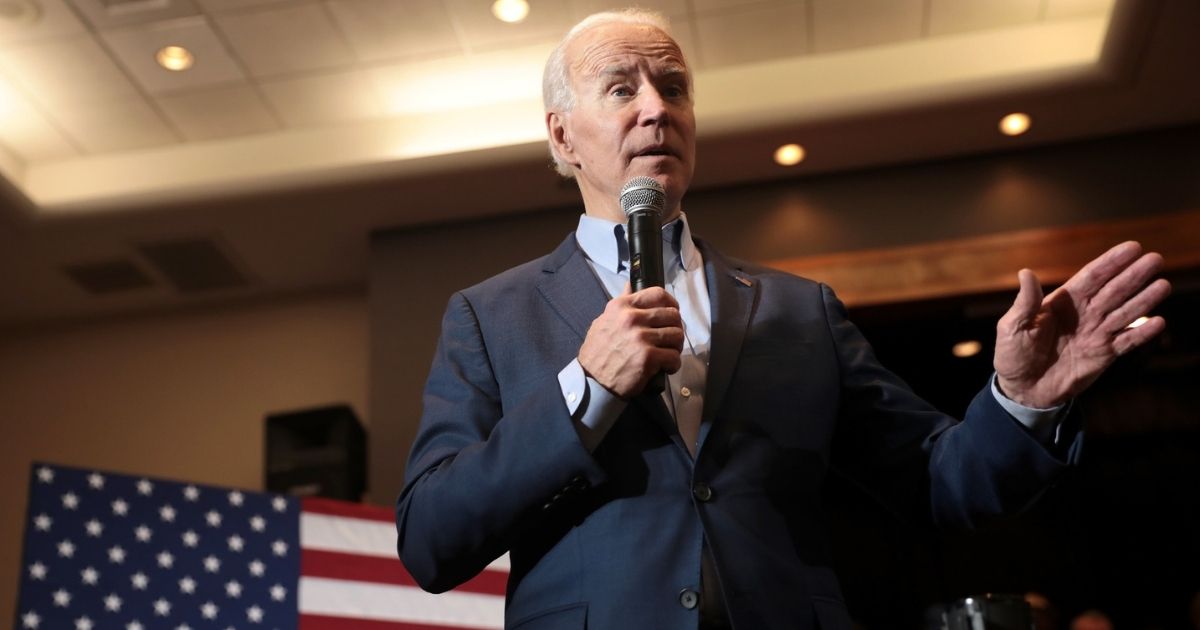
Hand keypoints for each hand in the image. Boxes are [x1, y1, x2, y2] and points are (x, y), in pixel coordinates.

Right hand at [579, 284, 683, 397]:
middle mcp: (632, 318)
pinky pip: (674, 356)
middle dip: (675, 328)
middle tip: (670, 340)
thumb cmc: (598, 351)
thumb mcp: (604, 320)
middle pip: (672, 315)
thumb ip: (621, 303)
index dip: (671, 304)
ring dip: (676, 347)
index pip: (658, 294)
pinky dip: (673, 364)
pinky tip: (666, 368)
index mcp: (622, 306)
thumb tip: (630, 285)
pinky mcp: (648, 357)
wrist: (591, 380)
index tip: (672, 314)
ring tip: (668, 354)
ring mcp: (641, 337)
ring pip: (676, 335)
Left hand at [994, 241, 1170, 407]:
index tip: (1132, 248)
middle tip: (1156, 259)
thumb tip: (1025, 273)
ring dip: (1144, 299)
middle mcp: (1084, 313)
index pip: (1092, 277)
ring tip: (1163, 284)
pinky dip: (1142, 333)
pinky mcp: (1104, 354)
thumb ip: (1025, 302)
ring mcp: (1096, 333)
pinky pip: (1127, 341)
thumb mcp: (1013, 327)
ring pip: (1125, 312)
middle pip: (1114, 290)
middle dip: (1134, 275)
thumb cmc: (1014, 354)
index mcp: (1063, 301)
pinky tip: (1158, 322)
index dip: (1111, 262)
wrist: (1023, 389)